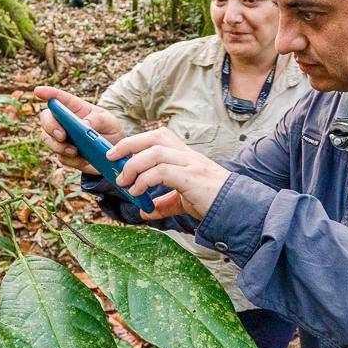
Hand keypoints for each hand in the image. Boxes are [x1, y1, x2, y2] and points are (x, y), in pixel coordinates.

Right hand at [33, 86, 125, 173]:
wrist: (115, 154)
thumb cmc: (110, 130)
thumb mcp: (109, 121)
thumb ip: (96, 120)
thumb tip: (83, 124)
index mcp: (75, 108)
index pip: (59, 98)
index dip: (47, 93)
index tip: (38, 91)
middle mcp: (64, 121)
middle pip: (46, 119)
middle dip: (50, 126)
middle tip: (62, 135)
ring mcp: (62, 138)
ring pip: (48, 139)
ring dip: (58, 146)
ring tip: (74, 151)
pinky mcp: (65, 155)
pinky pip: (60, 157)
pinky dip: (70, 159)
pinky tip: (81, 159)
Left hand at [107, 128, 231, 220]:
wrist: (237, 209)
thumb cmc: (213, 202)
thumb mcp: (183, 201)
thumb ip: (164, 203)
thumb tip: (145, 211)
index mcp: (185, 156)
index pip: (158, 137)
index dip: (136, 141)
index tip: (118, 154)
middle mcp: (187, 155)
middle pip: (155, 136)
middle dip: (129, 144)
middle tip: (111, 158)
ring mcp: (190, 164)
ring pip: (155, 152)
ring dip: (133, 165)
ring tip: (123, 181)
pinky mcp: (191, 177)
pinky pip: (162, 171)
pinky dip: (144, 180)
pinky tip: (137, 192)